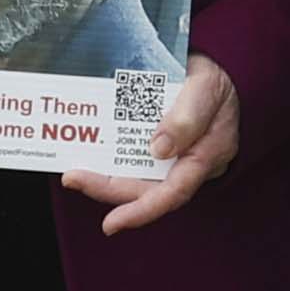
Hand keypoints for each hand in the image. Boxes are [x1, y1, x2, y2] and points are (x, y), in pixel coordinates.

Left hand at [71, 54, 239, 233]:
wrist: (216, 66)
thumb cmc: (216, 80)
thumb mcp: (207, 89)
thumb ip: (187, 118)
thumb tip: (159, 150)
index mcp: (207, 155)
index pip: (175, 191)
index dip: (142, 211)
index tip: (110, 224)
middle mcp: (187, 164)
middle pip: (146, 188)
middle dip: (108, 188)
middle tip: (73, 178)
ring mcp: (172, 157)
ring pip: (136, 177)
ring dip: (104, 177)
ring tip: (74, 173)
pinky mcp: (159, 146)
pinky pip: (133, 160)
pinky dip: (111, 161)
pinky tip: (89, 154)